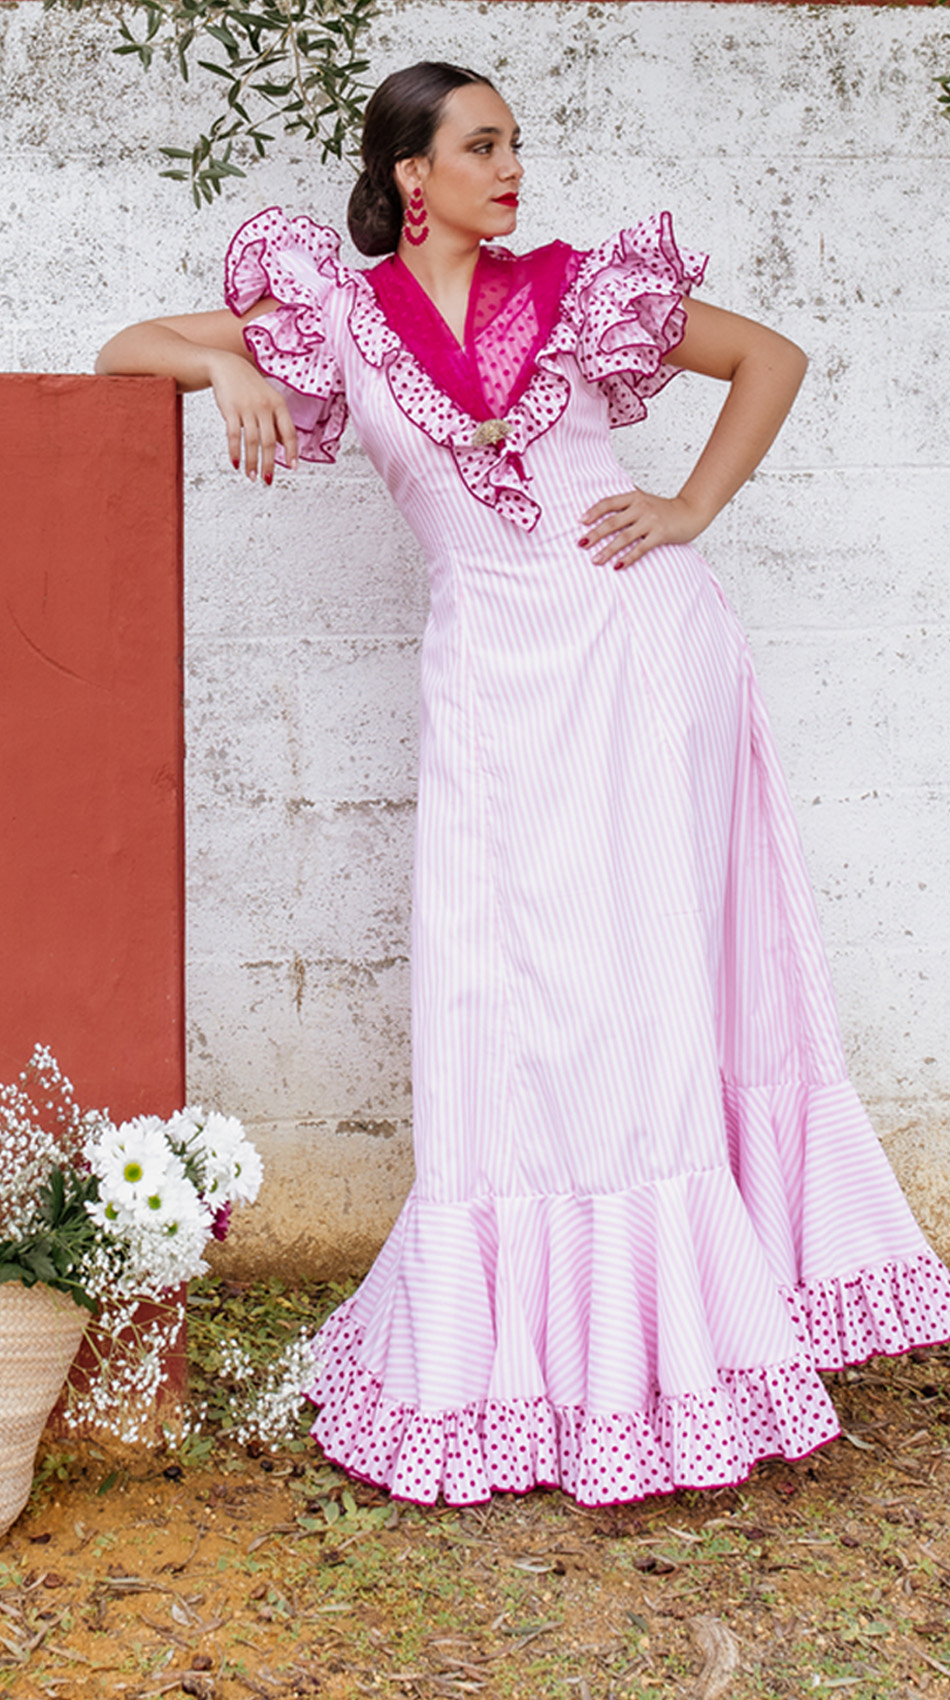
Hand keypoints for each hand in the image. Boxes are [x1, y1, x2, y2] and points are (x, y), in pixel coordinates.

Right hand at [208, 350, 298, 482]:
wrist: (227, 367)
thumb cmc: (250, 386)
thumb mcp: (269, 400)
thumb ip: (276, 422)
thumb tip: (284, 445)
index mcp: (279, 404)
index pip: (289, 432)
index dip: (292, 451)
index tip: (293, 467)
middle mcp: (265, 406)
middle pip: (269, 441)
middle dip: (269, 463)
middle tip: (268, 479)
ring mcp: (248, 408)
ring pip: (252, 441)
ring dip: (252, 462)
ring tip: (252, 476)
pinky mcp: (231, 409)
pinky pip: (234, 435)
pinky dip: (235, 451)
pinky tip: (236, 463)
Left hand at [578, 490, 704, 568]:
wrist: (691, 512)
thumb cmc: (665, 509)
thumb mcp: (645, 500)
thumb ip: (627, 503)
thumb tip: (604, 510)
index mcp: (634, 497)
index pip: (609, 503)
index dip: (593, 512)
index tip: (581, 522)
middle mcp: (641, 507)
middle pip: (612, 521)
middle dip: (595, 534)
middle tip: (581, 544)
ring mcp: (650, 521)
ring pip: (624, 537)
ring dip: (607, 550)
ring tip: (595, 560)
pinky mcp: (660, 534)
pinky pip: (640, 548)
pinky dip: (628, 558)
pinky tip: (617, 566)